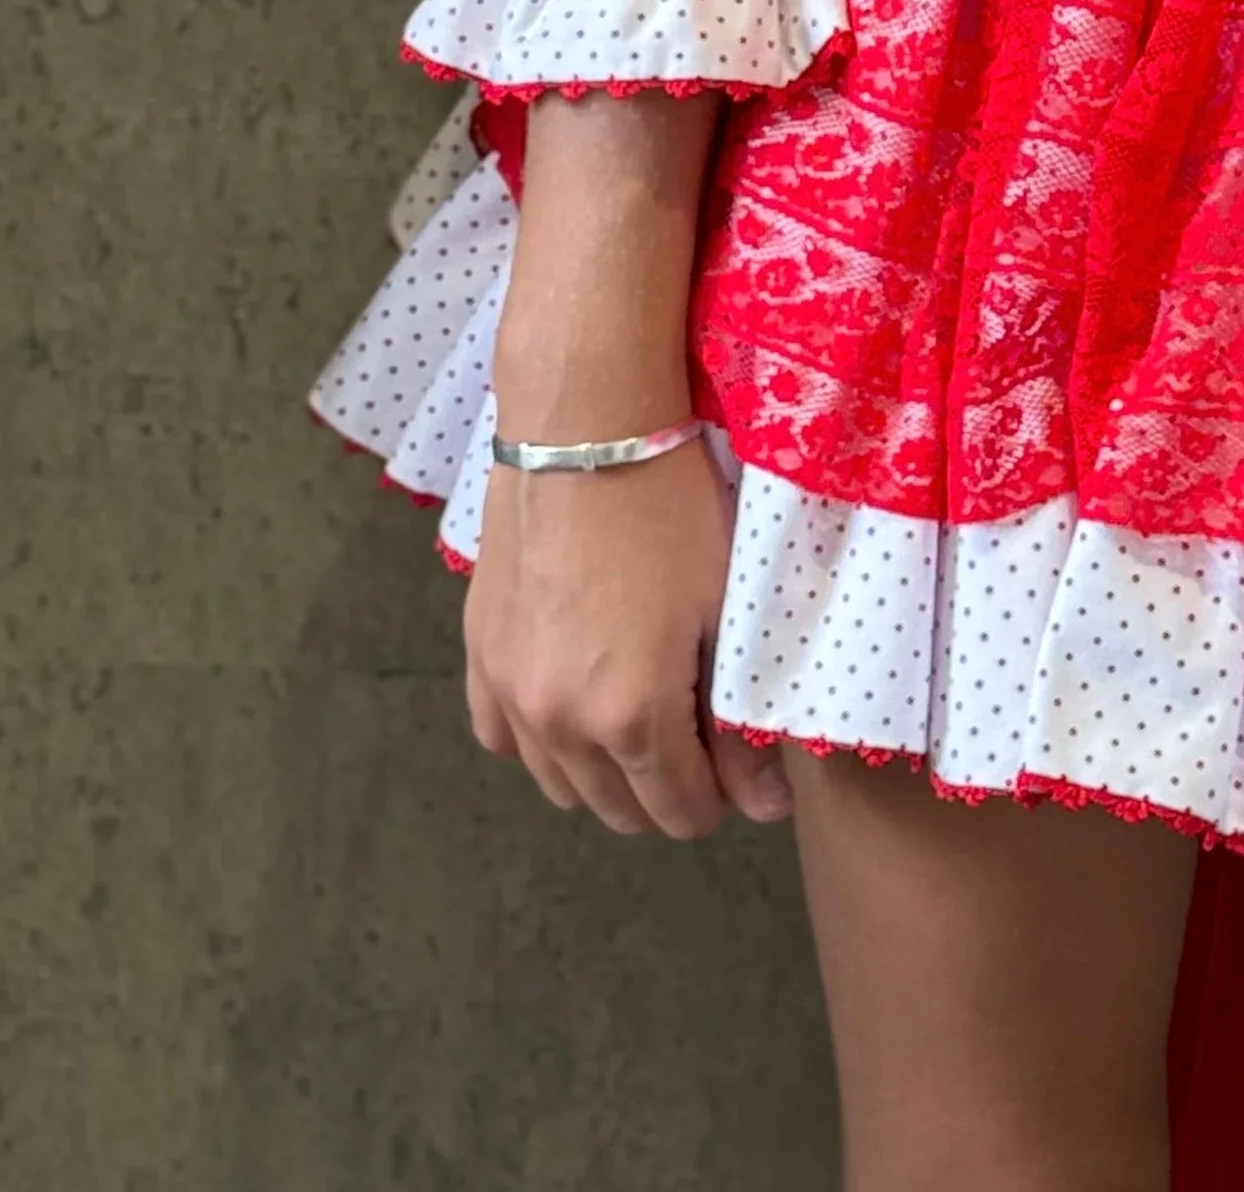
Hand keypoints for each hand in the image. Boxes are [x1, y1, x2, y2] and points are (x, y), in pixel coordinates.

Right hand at [464, 439, 793, 837]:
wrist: (584, 431)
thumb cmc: (673, 511)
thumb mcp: (725, 611)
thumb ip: (737, 724)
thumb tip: (765, 809)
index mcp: (633, 717)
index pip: (677, 812)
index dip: (716, 802)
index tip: (737, 774)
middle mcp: (561, 725)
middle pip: (618, 809)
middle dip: (664, 793)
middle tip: (695, 743)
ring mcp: (509, 694)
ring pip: (559, 784)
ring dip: (603, 774)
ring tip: (639, 721)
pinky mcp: (478, 657)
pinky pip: (502, 738)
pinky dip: (540, 739)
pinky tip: (571, 702)